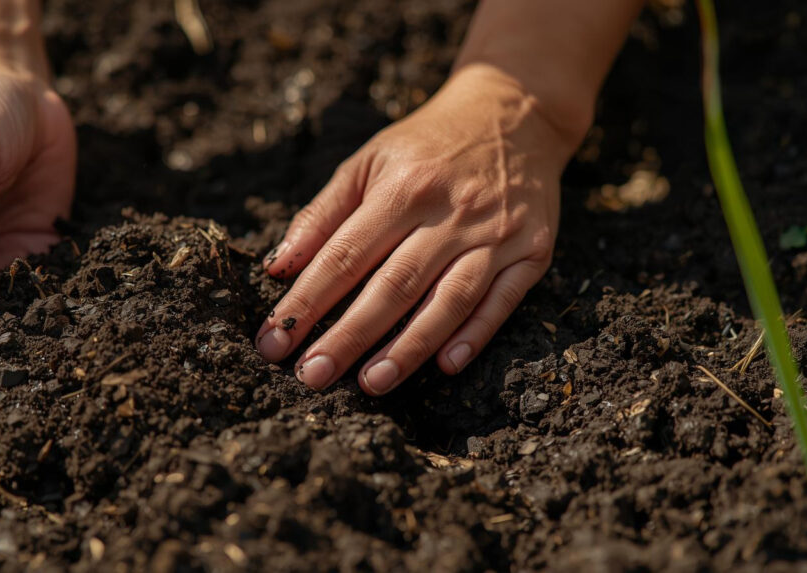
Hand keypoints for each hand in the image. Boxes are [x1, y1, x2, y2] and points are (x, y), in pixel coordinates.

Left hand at [255, 66, 582, 394]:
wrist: (515, 111)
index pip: (344, 256)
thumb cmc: (427, 144)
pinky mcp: (533, 250)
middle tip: (311, 377)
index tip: (273, 342)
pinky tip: (447, 366)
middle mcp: (450, 212)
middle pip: (393, 286)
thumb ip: (322, 215)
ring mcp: (496, 233)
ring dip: (409, 347)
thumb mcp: (368, 161)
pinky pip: (502, 300)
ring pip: (449, 300)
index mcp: (402, 188)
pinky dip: (475, 334)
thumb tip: (278, 266)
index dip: (307, 302)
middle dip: (348, 336)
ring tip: (371, 383)